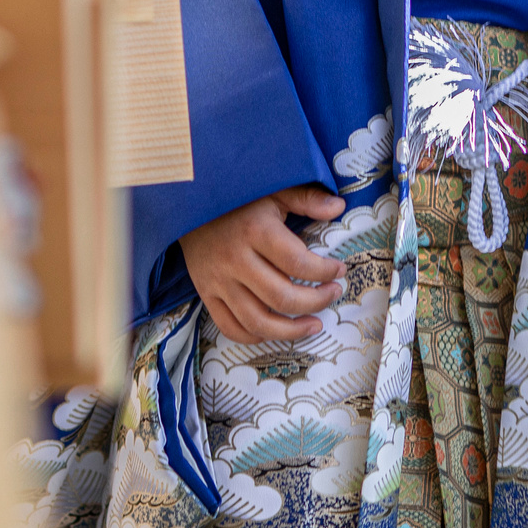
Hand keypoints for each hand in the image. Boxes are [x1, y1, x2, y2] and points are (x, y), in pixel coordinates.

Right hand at [181, 185, 345, 343]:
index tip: (339, 270)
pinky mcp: (206, 294)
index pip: (298, 262)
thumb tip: (339, 206)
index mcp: (255, 231)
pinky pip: (231, 328)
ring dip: (292, 330)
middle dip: (316, 301)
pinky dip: (256, 337)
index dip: (325, 271)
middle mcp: (235, 260)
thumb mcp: (274, 190)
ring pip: (258, 322)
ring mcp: (218, 281)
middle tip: (333, 294)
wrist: (187, 203)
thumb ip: (307, 198)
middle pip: (282, 298)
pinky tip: (278, 330)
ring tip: (315, 324)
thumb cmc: (238, 199)